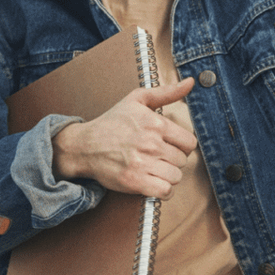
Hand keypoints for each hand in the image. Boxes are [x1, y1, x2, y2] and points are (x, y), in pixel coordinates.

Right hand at [52, 77, 197, 198]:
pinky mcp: (134, 181)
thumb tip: (189, 83)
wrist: (84, 145)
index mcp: (156, 123)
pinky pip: (165, 191)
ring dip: (167, 176)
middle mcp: (151, 144)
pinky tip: (153, 182)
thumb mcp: (137, 99)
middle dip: (172, 160)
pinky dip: (163, 190)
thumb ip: (167, 92)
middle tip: (157, 157)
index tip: (170, 146)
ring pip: (175, 177)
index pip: (189, 143)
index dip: (181, 146)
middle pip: (182, 161)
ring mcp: (143, 164)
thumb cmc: (112, 123)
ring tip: (154, 169)